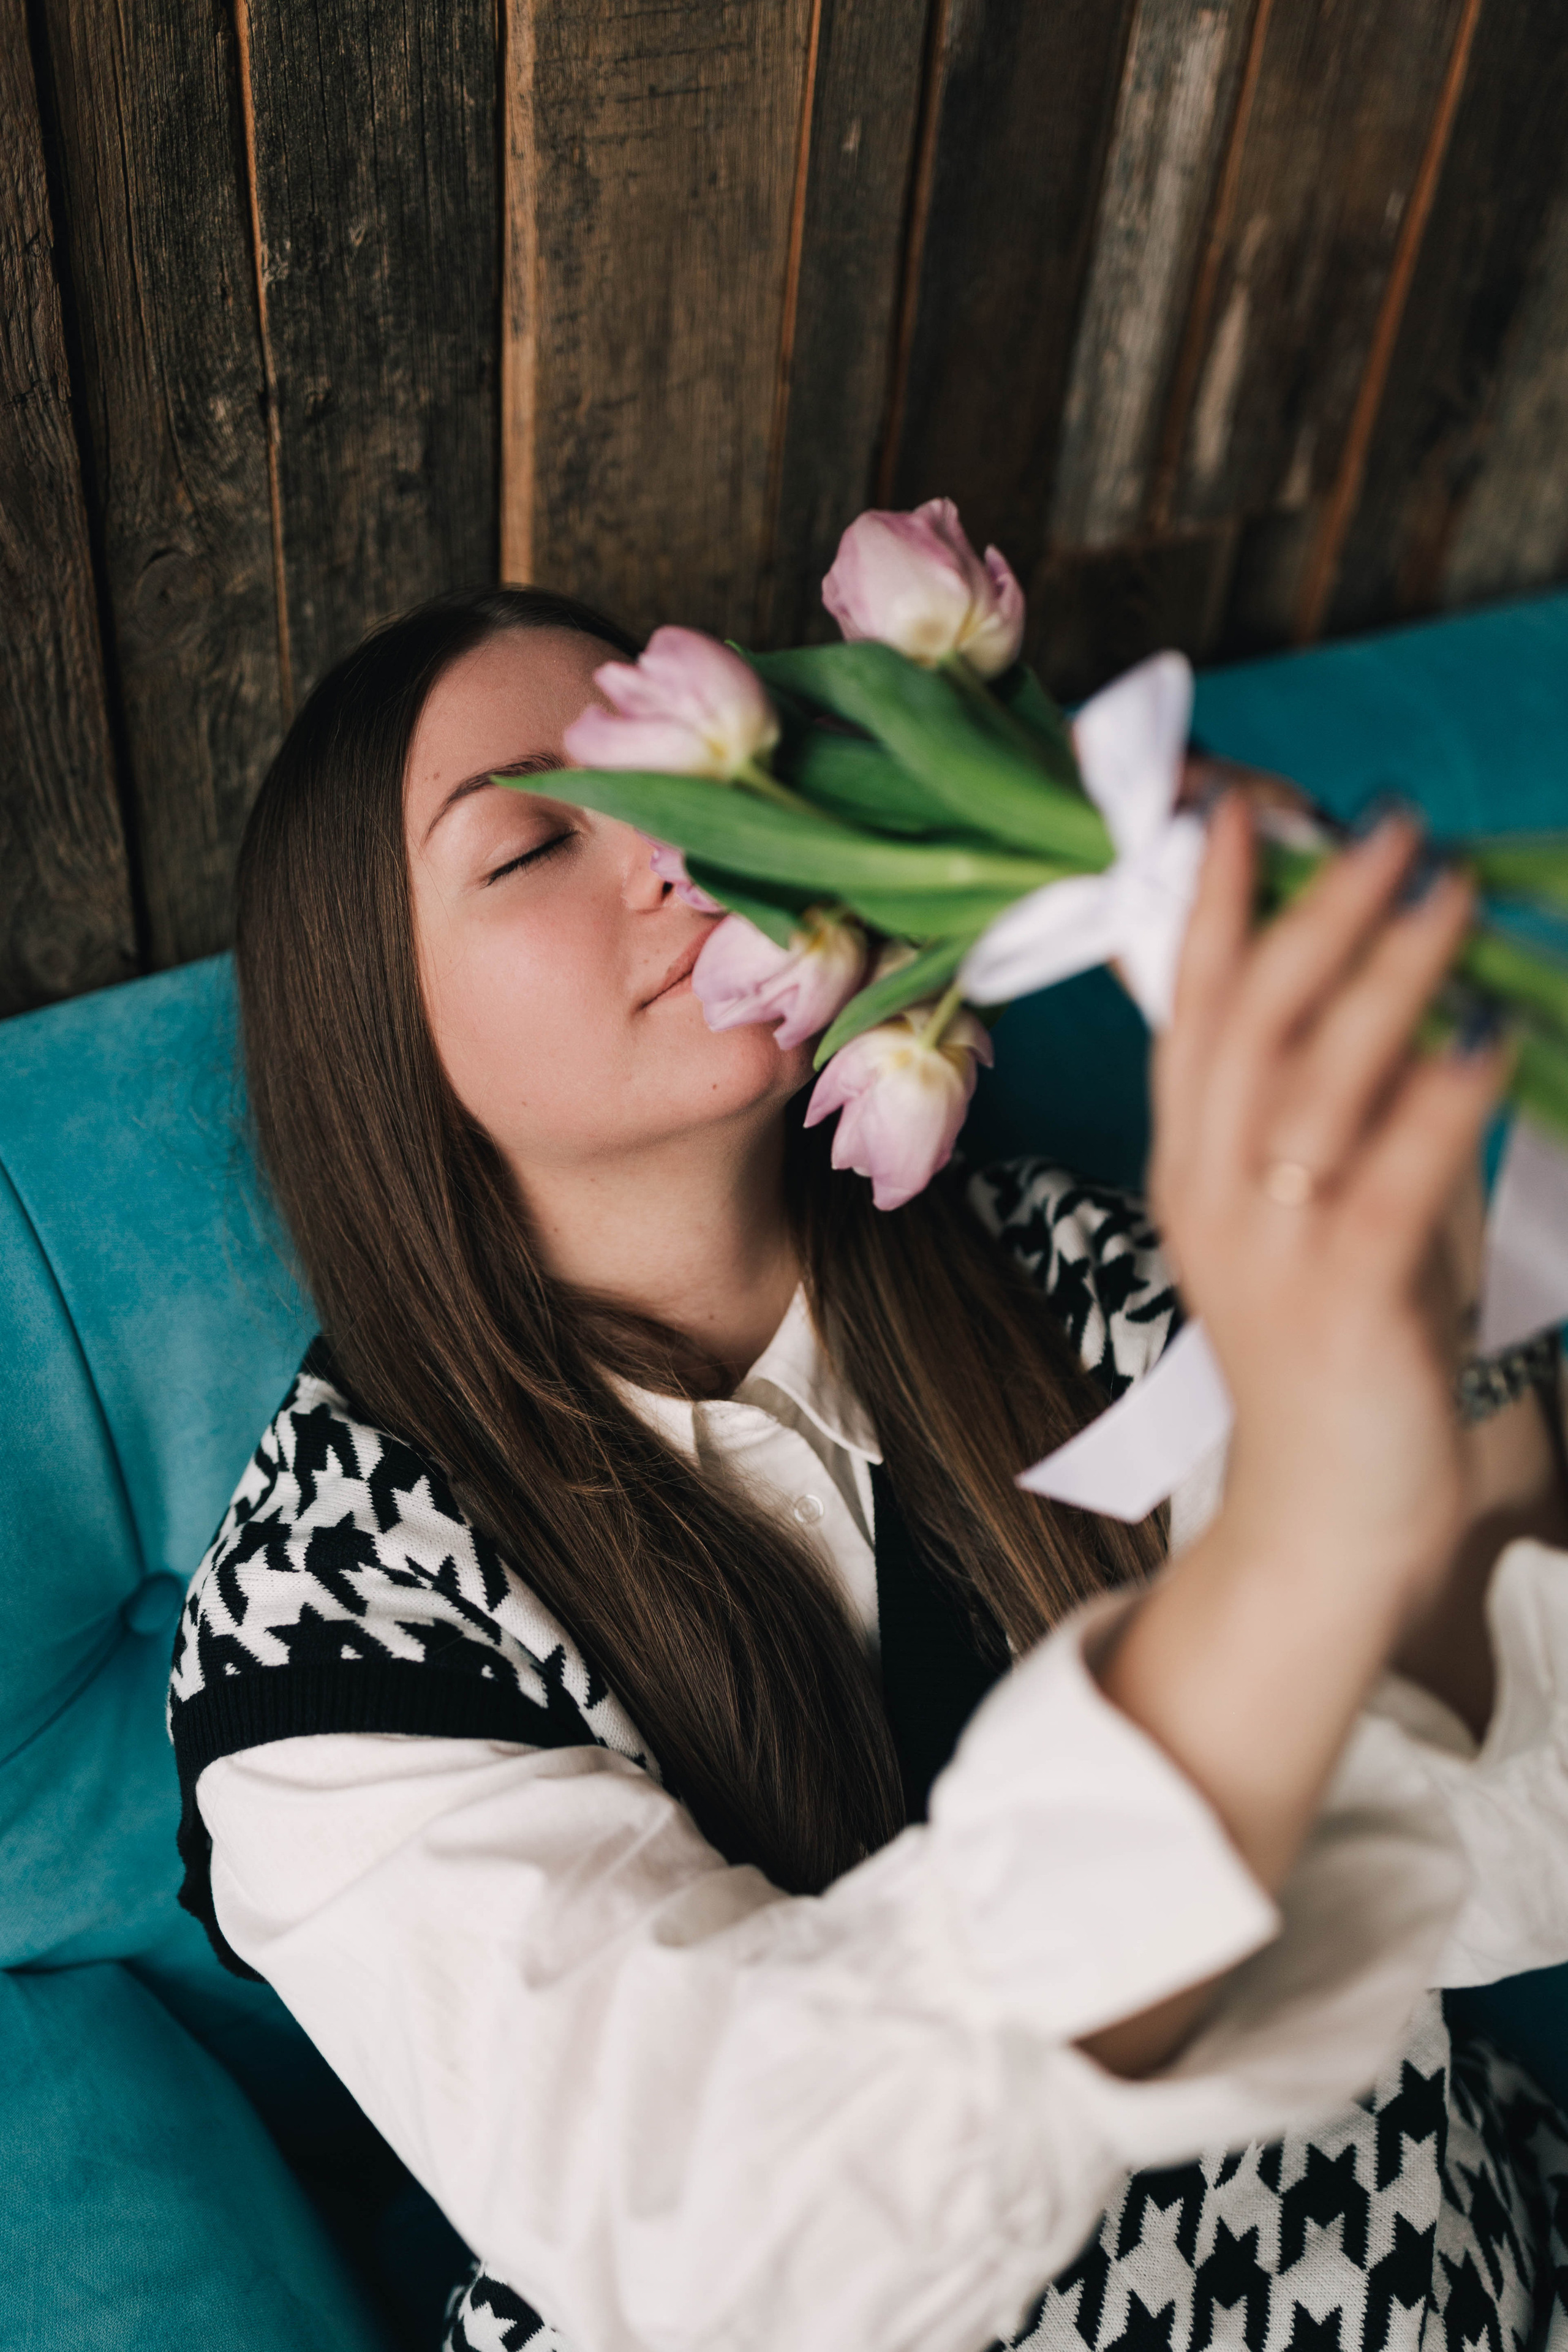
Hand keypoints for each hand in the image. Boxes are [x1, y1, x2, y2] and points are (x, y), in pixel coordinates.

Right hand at [1080, 801, 1506, 2077]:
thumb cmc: (1340, 1352)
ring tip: (1448, 891)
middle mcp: (1208, 1190)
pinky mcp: (1336, 1299)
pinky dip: (1441, 1099)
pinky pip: (1387, 1176)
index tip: (1245, 804)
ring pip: (1310, 1079)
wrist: (1329, 1515)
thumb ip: (1356, 1112)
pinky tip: (1489, 1037)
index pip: (1190, 1007)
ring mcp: (1263, 1245)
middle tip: (1387, 822)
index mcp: (1191, 1162)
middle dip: (1313, 907)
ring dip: (1383, 974)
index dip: (1215, 901)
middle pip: (1246, 1020)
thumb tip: (1421, 989)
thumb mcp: (1326, 1213)